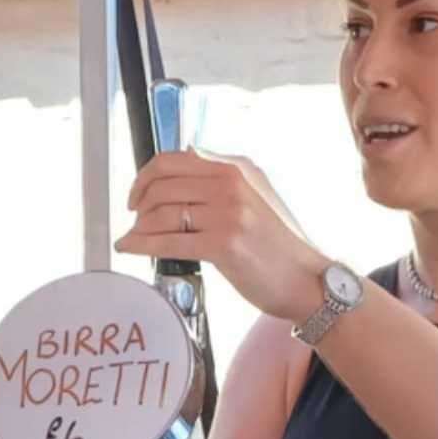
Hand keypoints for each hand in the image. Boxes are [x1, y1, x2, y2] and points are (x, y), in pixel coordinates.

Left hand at [115, 148, 327, 322]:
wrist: (307, 279)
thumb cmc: (279, 245)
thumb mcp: (256, 197)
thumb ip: (222, 183)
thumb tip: (177, 178)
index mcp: (237, 167)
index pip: (175, 159)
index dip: (146, 176)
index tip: (137, 194)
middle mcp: (232, 183)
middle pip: (162, 184)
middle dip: (139, 204)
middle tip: (135, 221)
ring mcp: (228, 213)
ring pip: (162, 212)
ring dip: (139, 227)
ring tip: (135, 239)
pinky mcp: (223, 244)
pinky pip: (168, 241)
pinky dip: (141, 245)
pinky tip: (130, 249)